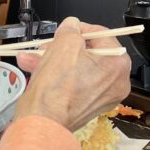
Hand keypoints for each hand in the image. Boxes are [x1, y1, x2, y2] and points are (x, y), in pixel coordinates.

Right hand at [13, 17, 131, 131]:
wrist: (42, 123)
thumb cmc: (57, 86)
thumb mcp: (64, 44)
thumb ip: (71, 29)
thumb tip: (72, 26)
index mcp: (118, 64)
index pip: (101, 35)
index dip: (79, 29)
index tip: (66, 29)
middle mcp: (116, 83)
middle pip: (88, 54)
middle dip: (61, 47)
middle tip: (46, 44)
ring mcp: (102, 97)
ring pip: (77, 69)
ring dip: (53, 60)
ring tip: (31, 56)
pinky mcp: (87, 107)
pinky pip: (74, 84)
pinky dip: (57, 76)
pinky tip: (35, 69)